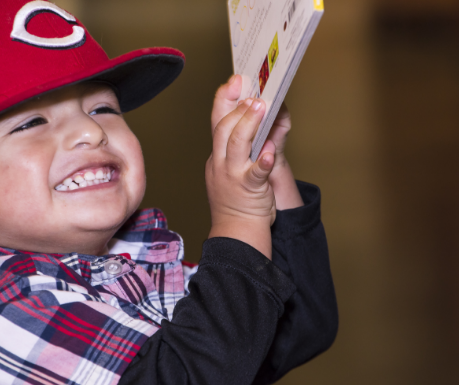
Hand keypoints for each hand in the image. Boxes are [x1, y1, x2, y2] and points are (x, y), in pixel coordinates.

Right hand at [212, 76, 302, 210]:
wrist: (236, 231)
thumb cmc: (237, 200)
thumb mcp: (235, 168)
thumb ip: (247, 143)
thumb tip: (268, 116)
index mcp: (217, 156)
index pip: (216, 122)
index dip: (224, 99)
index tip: (234, 81)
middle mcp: (221, 163)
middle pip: (223, 128)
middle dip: (237, 108)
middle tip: (252, 93)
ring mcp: (233, 175)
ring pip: (236, 143)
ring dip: (249, 122)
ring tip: (261, 106)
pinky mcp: (250, 188)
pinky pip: (255, 172)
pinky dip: (262, 160)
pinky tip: (268, 152)